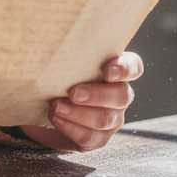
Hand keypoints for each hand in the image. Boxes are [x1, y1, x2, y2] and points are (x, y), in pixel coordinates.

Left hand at [19, 52, 142, 151]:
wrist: (43, 110)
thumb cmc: (56, 79)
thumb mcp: (62, 64)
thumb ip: (66, 54)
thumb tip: (47, 37)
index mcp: (116, 73)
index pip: (134, 67)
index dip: (125, 69)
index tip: (107, 71)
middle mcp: (119, 96)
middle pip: (122, 96)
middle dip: (97, 95)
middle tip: (73, 92)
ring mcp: (111, 120)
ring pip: (105, 119)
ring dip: (78, 113)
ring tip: (55, 106)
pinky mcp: (97, 140)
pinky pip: (89, 137)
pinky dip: (70, 127)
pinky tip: (56, 118)